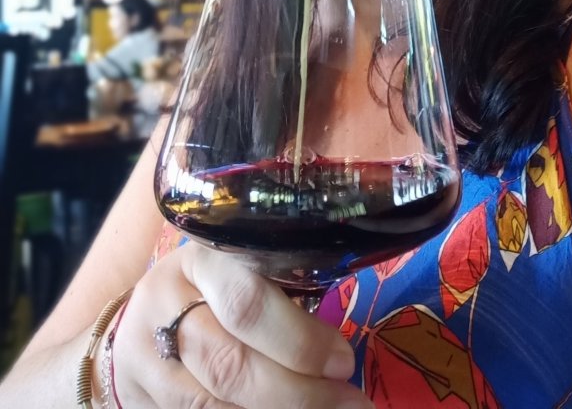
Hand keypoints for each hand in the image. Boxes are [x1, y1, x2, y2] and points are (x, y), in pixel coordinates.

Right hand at [111, 242, 373, 407]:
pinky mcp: (139, 403)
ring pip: (212, 405)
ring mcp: (142, 361)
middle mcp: (163, 308)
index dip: (299, 340)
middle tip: (351, 402)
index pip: (246, 304)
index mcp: (199, 260)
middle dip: (300, 392)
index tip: (345, 361)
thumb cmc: (211, 288)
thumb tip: (343, 348)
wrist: (137, 325)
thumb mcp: (240, 269)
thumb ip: (278, 294)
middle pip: (230, 365)